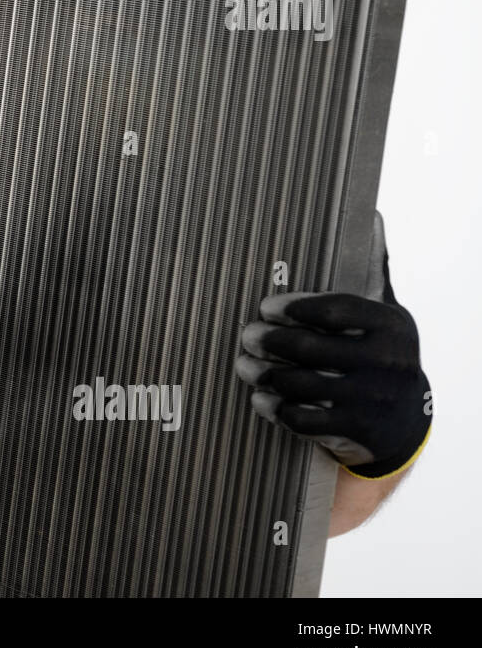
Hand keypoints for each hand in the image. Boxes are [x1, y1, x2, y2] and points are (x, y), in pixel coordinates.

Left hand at [235, 213, 431, 477]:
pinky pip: (305, 420)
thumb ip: (370, 271)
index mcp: (391, 325)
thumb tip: (368, 216)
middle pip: (311, 349)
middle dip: (269, 341)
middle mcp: (387, 363)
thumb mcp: (383, 314)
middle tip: (246, 335)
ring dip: (263, 375)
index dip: (294, 307)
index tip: (266, 306)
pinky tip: (261, 399)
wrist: (403, 422)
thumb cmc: (378, 354)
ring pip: (302, 385)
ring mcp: (372, 400)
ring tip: (244, 365)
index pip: (335, 310)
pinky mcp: (358, 432)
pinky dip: (276, 408)